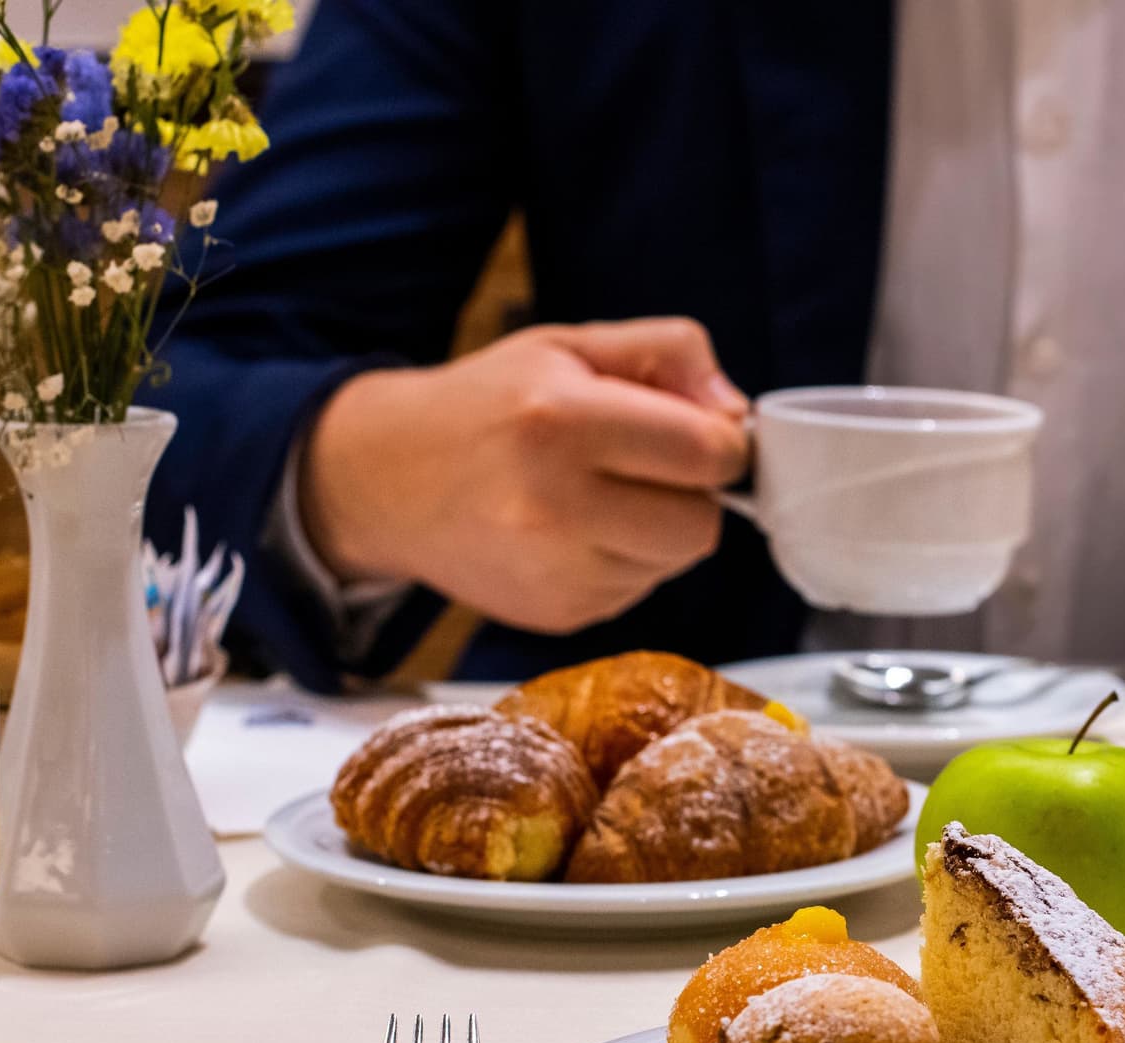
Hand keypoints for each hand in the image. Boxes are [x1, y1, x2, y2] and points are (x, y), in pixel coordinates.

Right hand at [300, 317, 750, 633]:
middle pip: (703, 525)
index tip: (699, 432)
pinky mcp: (556, 615)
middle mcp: (554, 506)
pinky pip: (638, 591)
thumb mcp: (572, 346)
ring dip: (659, 529)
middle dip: (695, 493)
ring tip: (598, 495)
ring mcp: (553, 572)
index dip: (722, 442)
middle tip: (648, 465)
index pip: (708, 453)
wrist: (388, 480)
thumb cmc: (492, 404)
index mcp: (561, 421)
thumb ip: (668, 351)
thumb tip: (736, 412)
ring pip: (674, 563)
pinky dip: (625, 561)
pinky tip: (573, 532)